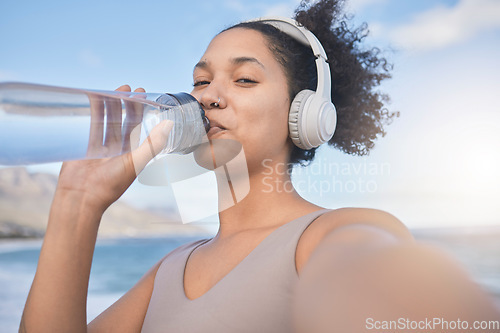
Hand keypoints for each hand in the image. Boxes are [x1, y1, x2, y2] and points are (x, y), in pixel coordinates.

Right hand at [55, 85, 172, 212]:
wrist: (81, 196)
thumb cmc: (111, 184)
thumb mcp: (135, 161)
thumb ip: (153, 143)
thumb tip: (169, 124)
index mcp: (132, 153)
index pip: (139, 128)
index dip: (143, 112)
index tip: (145, 96)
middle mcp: (118, 149)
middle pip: (123, 121)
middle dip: (127, 105)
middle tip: (130, 89)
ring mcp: (100, 146)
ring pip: (107, 120)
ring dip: (111, 105)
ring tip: (116, 90)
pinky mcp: (84, 145)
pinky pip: (91, 124)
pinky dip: (93, 112)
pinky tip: (95, 98)